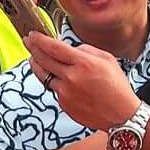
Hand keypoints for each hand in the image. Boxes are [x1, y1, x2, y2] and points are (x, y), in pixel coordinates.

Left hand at [24, 33, 138, 130]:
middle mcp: (71, 77)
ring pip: (42, 75)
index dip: (39, 40)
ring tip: (34, 58)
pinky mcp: (63, 104)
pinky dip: (52, 81)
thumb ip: (86, 50)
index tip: (33, 34)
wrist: (121, 115)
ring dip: (36, 65)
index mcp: (83, 63)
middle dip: (32, 48)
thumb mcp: (108, 59)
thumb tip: (70, 48)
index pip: (53, 47)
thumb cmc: (117, 87)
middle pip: (43, 59)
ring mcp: (65, 92)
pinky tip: (56, 77)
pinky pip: (53, 89)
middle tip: (28, 42)